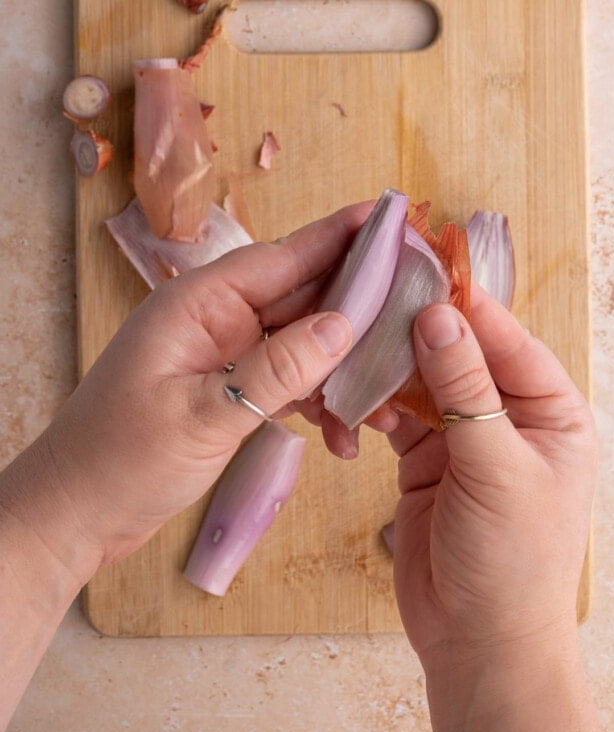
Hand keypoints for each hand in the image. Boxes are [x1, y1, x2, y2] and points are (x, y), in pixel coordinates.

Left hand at [30, 203, 367, 578]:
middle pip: (303, 296)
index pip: (284, 257)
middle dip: (360, 309)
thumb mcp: (203, 415)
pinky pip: (291, 381)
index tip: (394, 218)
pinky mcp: (232, 390)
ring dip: (345, 369)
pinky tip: (344, 435)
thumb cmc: (121, 458)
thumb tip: (344, 325)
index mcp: (200, 303)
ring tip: (385, 403)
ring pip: (304, 343)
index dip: (342, 237)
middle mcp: (218, 319)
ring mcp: (226, 354)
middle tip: (419, 312)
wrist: (76, 514)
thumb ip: (276, 370)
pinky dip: (320, 401)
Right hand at [389, 283, 597, 663]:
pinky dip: (378, 403)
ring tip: (360, 350)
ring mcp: (466, 438)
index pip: (510, 343)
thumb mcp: (497, 469)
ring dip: (394, 368)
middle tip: (377, 303)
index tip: (426, 276)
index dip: (470, 310)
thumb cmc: (514, 562)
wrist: (479, 643)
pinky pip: (400, 413)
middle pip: (464, 355)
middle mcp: (511, 418)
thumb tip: (440, 320)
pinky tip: (359, 398)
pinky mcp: (426, 459)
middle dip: (423, 334)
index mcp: (553, 414)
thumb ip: (467, 392)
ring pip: (426, 380)